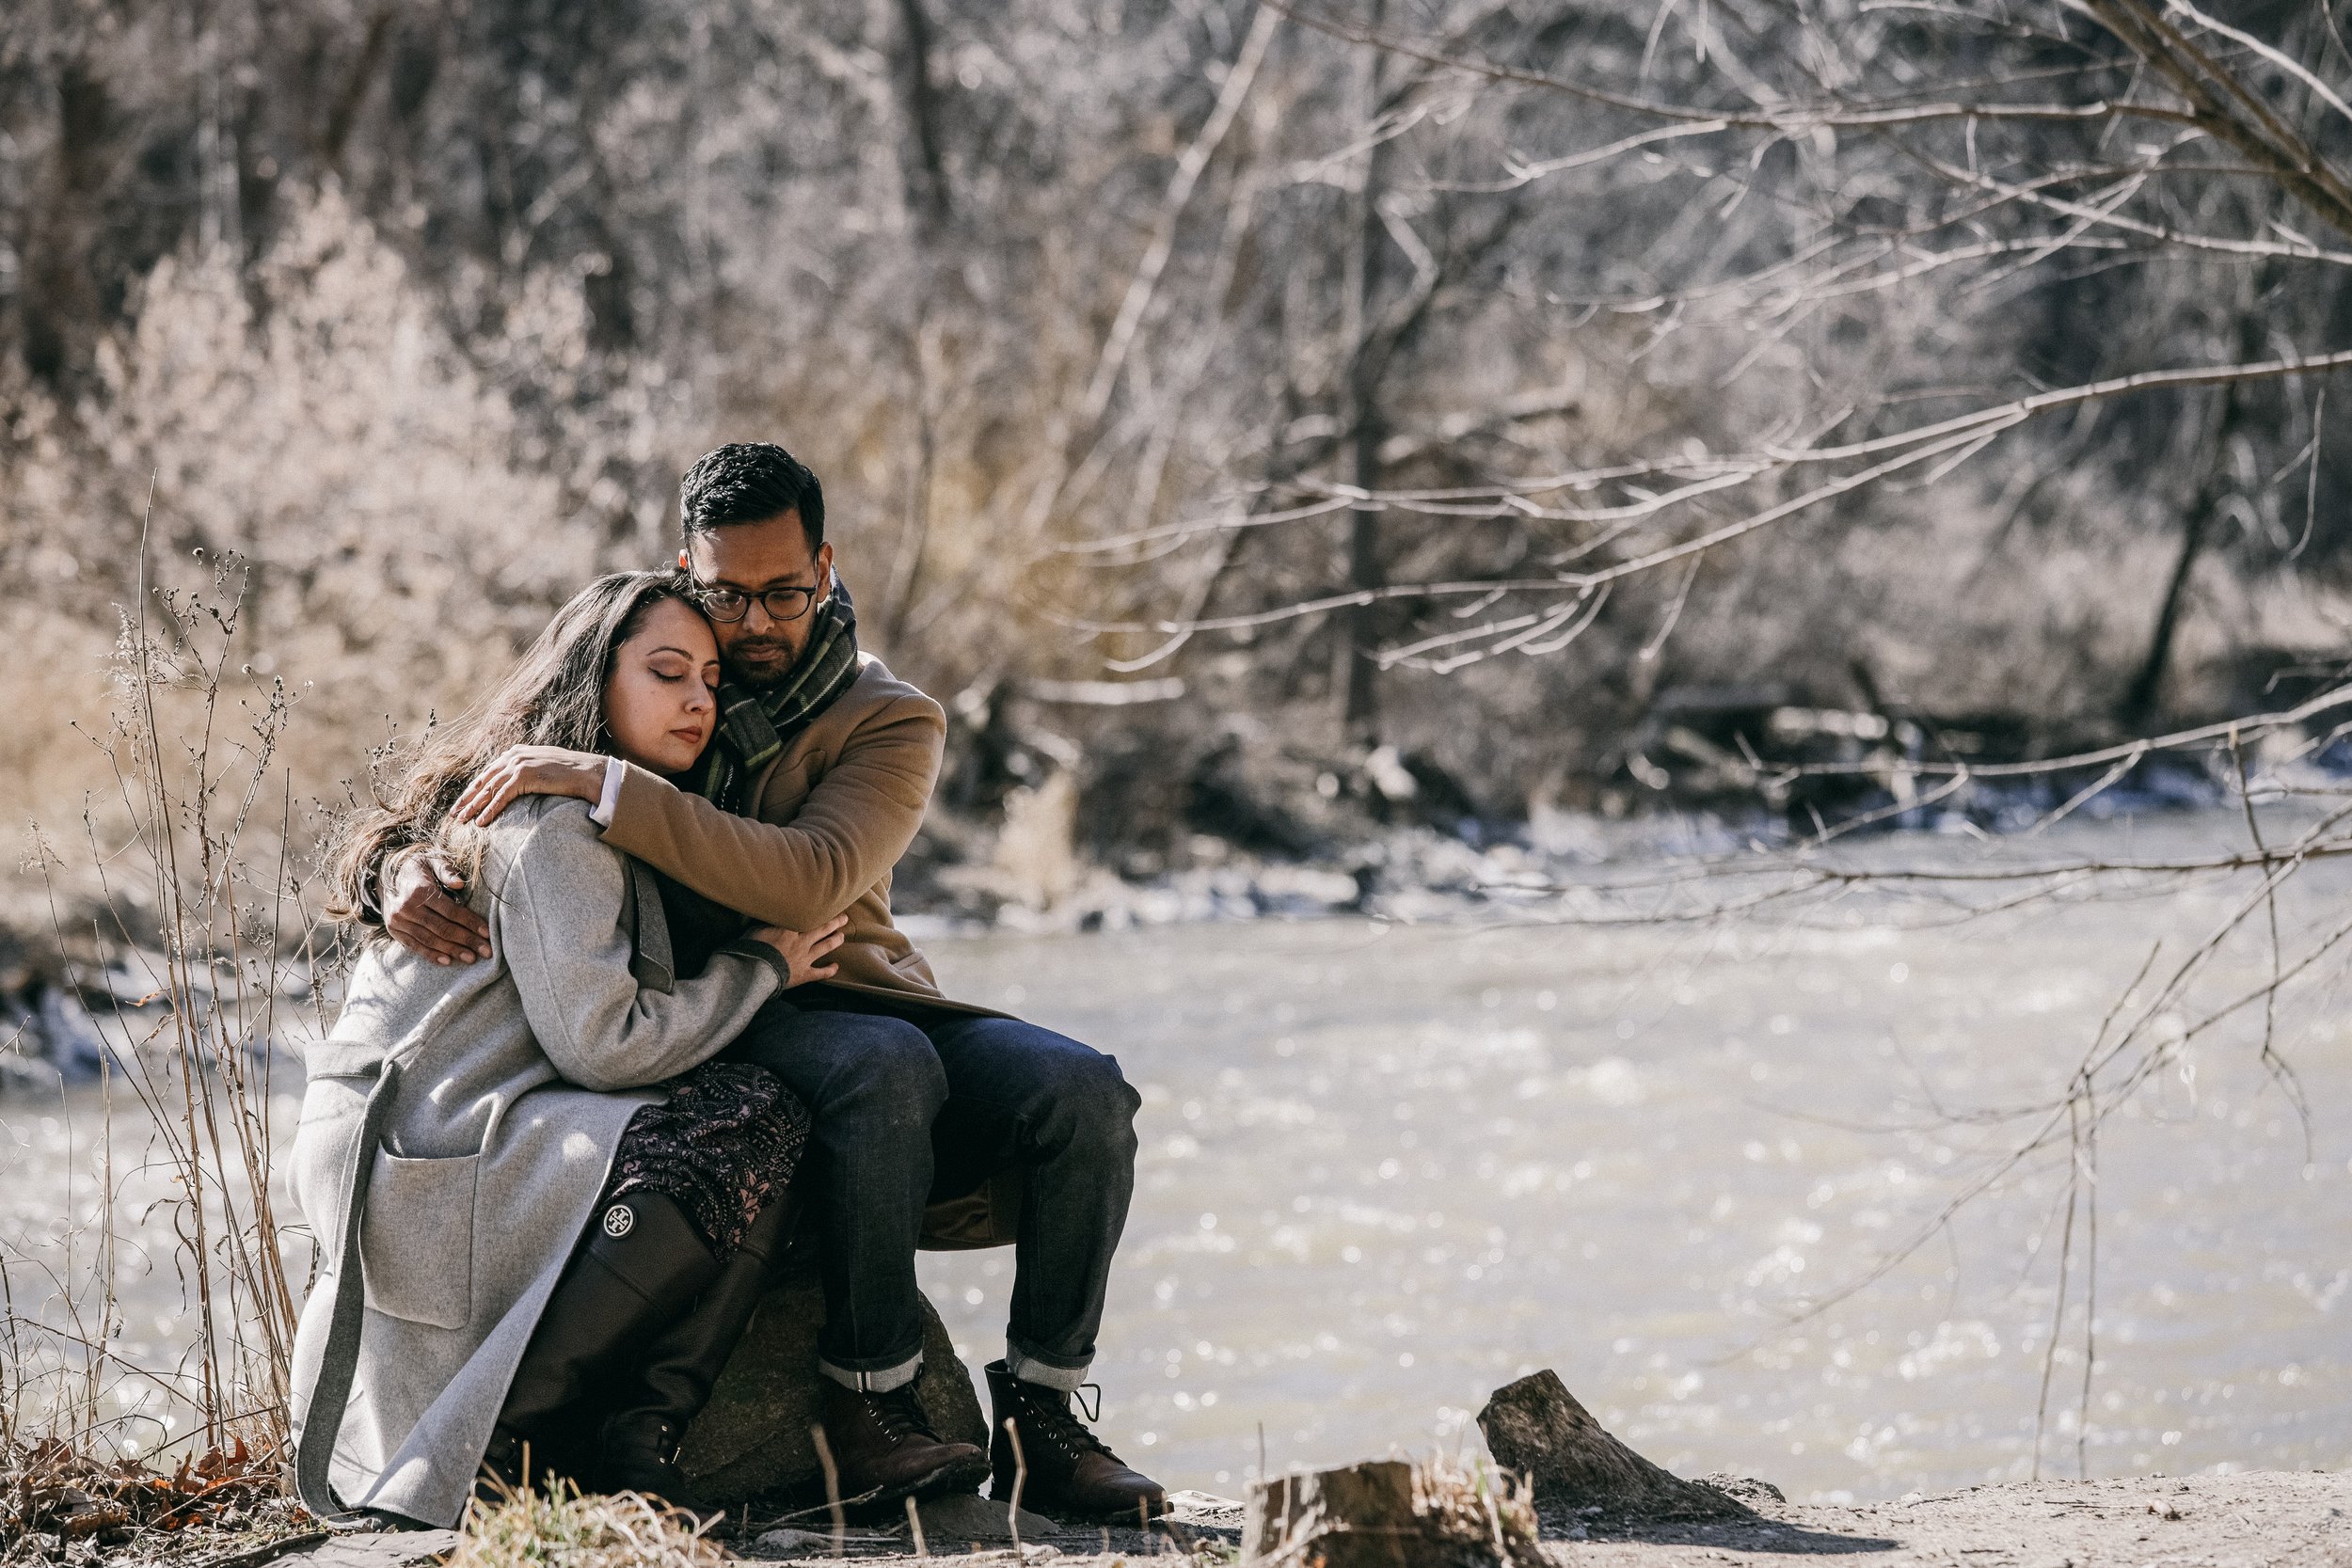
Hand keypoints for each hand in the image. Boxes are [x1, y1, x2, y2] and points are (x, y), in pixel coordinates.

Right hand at [385, 851, 491, 964]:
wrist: (386, 875)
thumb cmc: (418, 869)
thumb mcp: (432, 861)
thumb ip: (446, 870)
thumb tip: (460, 883)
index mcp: (419, 890)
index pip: (450, 911)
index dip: (470, 922)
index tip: (487, 933)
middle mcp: (407, 907)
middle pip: (442, 928)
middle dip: (466, 941)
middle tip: (486, 951)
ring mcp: (399, 921)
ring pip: (429, 939)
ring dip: (452, 951)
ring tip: (471, 958)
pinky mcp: (395, 931)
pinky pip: (414, 946)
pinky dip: (431, 955)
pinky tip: (447, 961)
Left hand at [450, 746, 607, 827]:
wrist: (588, 773)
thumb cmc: (571, 773)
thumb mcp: (544, 767)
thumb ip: (528, 771)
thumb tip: (518, 785)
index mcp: (516, 752)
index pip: (488, 773)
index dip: (474, 789)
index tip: (463, 802)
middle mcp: (513, 756)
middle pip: (483, 780)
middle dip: (467, 798)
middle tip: (454, 814)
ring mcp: (518, 765)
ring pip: (488, 790)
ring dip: (473, 807)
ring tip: (462, 821)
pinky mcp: (524, 776)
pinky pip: (501, 797)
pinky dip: (490, 811)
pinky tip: (481, 822)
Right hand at [748, 913, 847, 987]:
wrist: (755, 973)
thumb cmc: (753, 950)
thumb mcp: (756, 930)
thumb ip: (768, 923)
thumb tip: (772, 917)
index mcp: (790, 929)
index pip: (807, 916)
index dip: (817, 910)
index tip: (826, 904)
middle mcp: (802, 942)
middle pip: (822, 929)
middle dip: (834, 922)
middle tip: (844, 917)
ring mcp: (805, 958)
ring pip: (825, 946)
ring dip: (836, 940)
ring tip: (842, 936)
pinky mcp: (804, 974)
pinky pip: (820, 973)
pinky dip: (829, 970)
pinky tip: (836, 967)